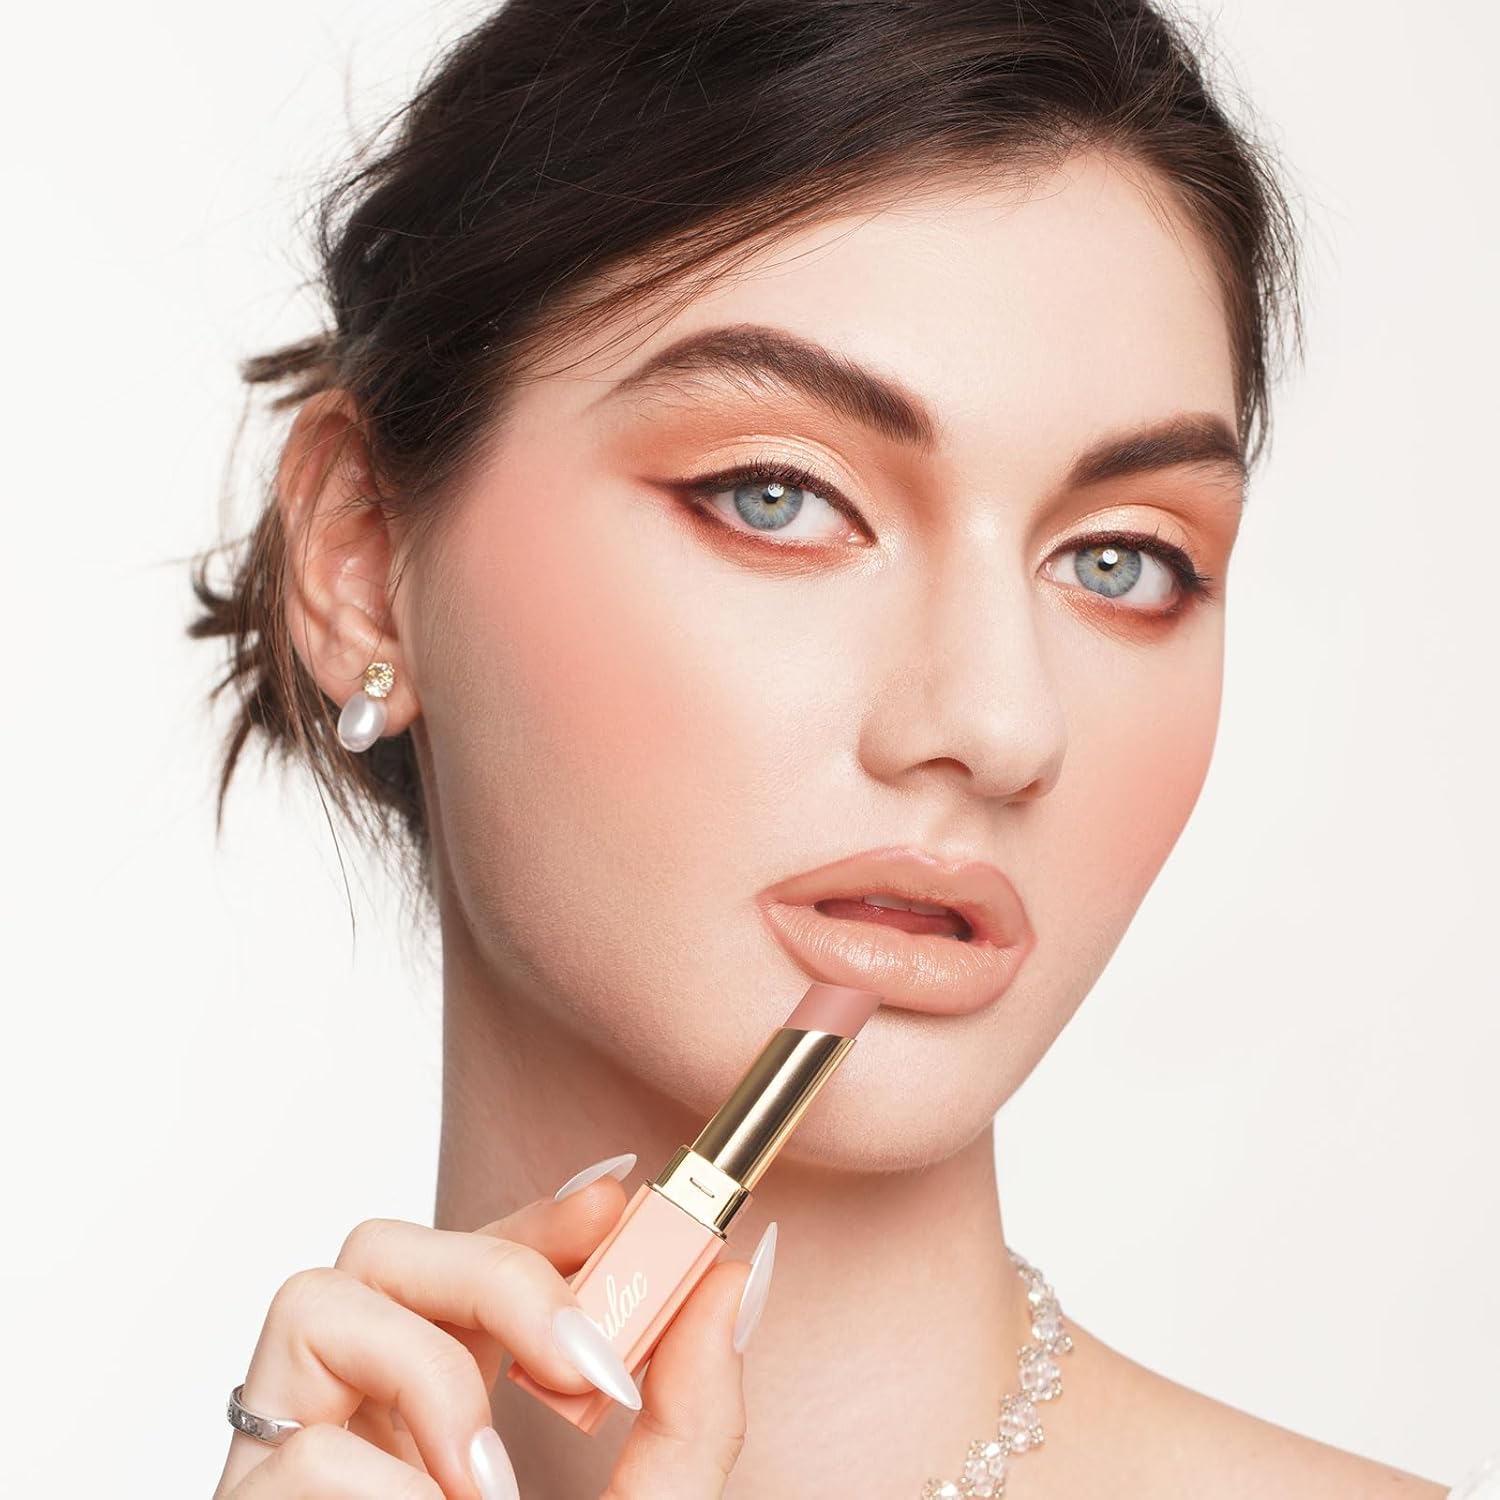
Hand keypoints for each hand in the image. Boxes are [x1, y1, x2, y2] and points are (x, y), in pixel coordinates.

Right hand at [211, 1155, 775, 1498]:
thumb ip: (693, 1414)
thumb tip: (732, 1280)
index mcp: (446, 1407)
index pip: (471, 1256)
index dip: (536, 1210)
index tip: (621, 1204)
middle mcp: (361, 1417)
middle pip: (384, 1245)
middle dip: (496, 1267)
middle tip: (585, 1363)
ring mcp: (294, 1463)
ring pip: (319, 1299)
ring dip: (428, 1366)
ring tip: (492, 1479)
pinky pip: (296, 1447)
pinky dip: (388, 1489)